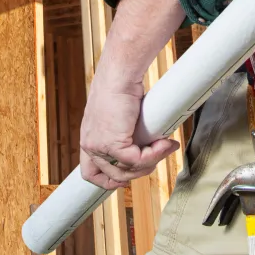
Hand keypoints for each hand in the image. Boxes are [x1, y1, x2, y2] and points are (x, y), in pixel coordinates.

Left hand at [79, 71, 178, 189]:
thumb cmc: (120, 84)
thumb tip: (145, 138)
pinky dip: (154, 155)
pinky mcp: (113, 144)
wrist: (119, 74)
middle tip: (157, 158)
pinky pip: (136, 160)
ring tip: (165, 148)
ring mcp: (99, 146)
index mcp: (89, 137)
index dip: (109, 180)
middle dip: (138, 172)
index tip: (126, 179)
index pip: (90, 172)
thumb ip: (124, 127)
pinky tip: (165, 145)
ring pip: (127, 170)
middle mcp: (90, 145)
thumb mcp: (117, 112)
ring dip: (151, 162)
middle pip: (113, 175)